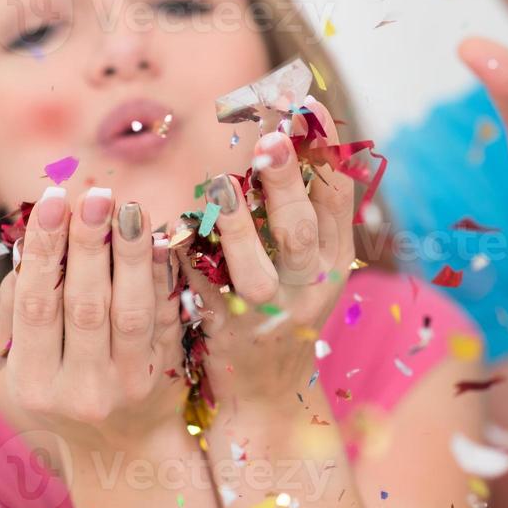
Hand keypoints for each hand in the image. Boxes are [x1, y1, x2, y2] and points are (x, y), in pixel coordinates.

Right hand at [0, 186, 185, 443]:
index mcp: (32, 382)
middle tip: (94, 194)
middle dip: (88, 245)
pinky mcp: (163, 378)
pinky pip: (164, 319)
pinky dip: (162, 279)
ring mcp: (125, 387)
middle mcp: (77, 390)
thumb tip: (26, 247)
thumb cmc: (64, 388)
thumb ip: (21, 309)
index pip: (36, 306)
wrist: (122, 451)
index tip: (53, 200)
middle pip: (83, 306)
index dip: (44, 251)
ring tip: (129, 207)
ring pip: (128, 311)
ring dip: (129, 254)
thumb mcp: (30, 363)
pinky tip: (163, 240)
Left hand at [178, 97, 355, 403]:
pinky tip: (169, 229)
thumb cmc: (284, 314)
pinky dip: (184, 259)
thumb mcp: (310, 268)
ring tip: (217, 184)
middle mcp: (306, 289)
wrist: (267, 401)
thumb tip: (305, 135)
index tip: (308, 106)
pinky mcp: (224, 334)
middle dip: (286, 183)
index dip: (324, 152)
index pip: (338, 200)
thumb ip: (310, 216)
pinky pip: (202, 291)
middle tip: (271, 139)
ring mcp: (266, 316)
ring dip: (234, 225)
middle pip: (299, 232)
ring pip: (253, 270)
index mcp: (332, 262)